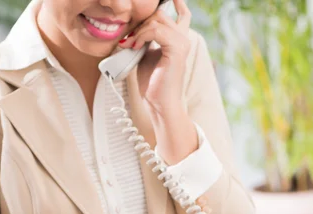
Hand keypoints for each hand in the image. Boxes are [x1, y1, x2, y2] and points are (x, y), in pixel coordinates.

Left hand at [118, 0, 191, 115]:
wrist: (160, 105)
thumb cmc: (152, 85)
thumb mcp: (146, 56)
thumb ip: (145, 40)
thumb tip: (133, 29)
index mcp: (178, 40)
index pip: (182, 13)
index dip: (174, 3)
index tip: (165, 1)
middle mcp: (183, 38)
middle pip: (160, 14)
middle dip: (141, 23)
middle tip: (129, 39)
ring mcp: (182, 43)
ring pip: (156, 20)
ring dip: (138, 31)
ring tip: (130, 45)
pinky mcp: (177, 49)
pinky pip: (156, 30)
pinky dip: (141, 36)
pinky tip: (135, 46)